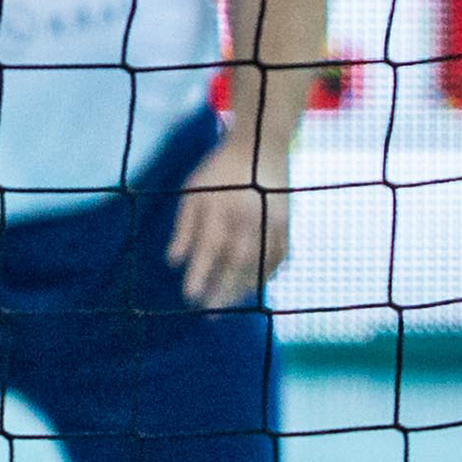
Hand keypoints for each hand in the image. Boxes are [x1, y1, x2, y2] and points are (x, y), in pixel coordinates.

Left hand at [165, 138, 293, 309]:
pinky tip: (253, 287)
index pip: (209, 249)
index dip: (200, 275)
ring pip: (260, 264)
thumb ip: (185, 228)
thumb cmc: (218, 172)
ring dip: (244, 288)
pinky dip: (266, 275)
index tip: (189, 297)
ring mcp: (273, 221)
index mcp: (221, 207)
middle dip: (222, 290)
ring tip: (228, 304)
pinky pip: (279, 257)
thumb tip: (174, 262)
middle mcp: (249, 216)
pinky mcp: (287, 224)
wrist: (260, 146)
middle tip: (209, 315)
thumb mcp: (193, 191)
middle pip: (236, 262)